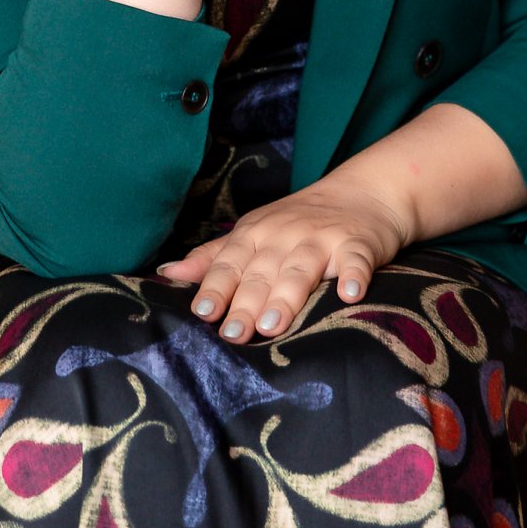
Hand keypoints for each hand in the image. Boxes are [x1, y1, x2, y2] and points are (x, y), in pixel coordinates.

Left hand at [152, 178, 412, 340]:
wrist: (362, 193)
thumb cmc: (298, 222)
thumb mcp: (251, 233)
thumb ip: (212, 257)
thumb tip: (164, 275)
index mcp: (255, 234)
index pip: (230, 263)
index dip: (216, 287)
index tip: (202, 313)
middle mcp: (285, 235)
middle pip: (262, 272)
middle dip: (247, 302)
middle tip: (234, 334)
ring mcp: (322, 239)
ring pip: (301, 269)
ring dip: (287, 294)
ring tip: (274, 325)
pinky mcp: (358, 245)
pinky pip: (355, 261)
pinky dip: (352, 276)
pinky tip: (349, 294)